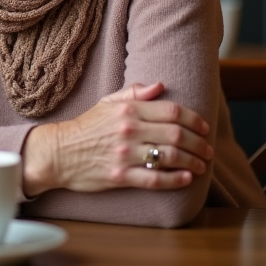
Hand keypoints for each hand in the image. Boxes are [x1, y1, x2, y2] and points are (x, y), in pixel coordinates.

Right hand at [22, 82, 212, 196]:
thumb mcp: (106, 103)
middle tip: (207, 150)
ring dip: (193, 162)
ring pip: (170, 157)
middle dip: (199, 143)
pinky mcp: (121, 176)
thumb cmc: (85, 127)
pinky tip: (187, 178)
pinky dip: (176, 179)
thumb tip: (160, 86)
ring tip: (201, 165)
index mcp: (127, 110)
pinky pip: (156, 179)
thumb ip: (134, 94)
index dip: (195, 119)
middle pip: (177, 134)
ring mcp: (125, 154)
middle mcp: (129, 130)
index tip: (204, 127)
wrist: (58, 152)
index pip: (172, 111)